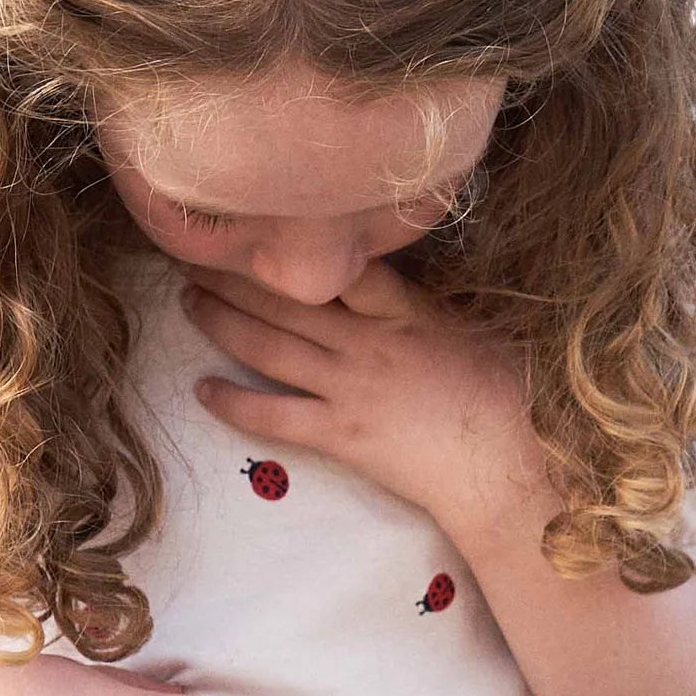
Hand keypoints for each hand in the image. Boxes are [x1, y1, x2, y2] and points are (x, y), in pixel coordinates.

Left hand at [177, 259, 558, 532]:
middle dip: (236, 276)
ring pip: (269, 346)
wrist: (504, 468)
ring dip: (222, 321)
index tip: (261, 226)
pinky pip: (273, 415)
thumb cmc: (507, 398)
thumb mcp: (475, 332)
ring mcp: (349, 387)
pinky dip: (233, 402)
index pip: (341, 264)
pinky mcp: (340, 434)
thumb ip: (427, 307)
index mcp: (405, 310)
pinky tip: (202, 389)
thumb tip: (394, 288)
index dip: (295, 244)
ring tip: (188, 301)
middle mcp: (368, 341)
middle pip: (287, 298)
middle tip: (197, 256)